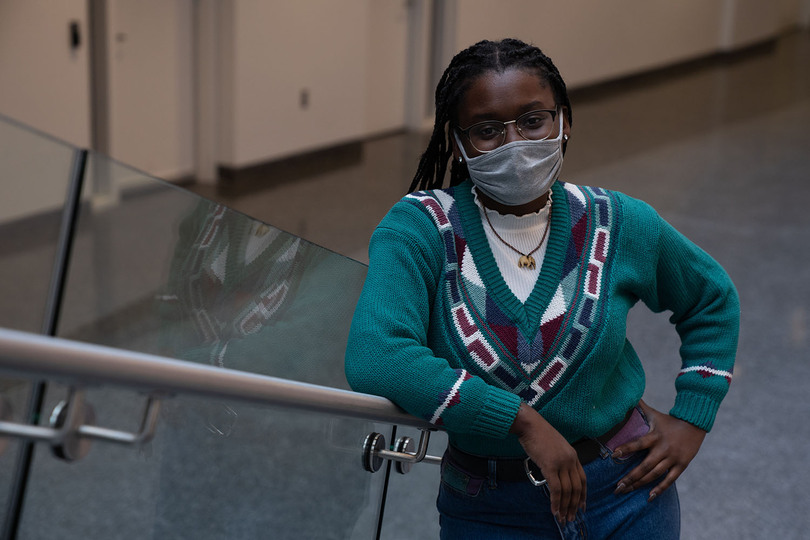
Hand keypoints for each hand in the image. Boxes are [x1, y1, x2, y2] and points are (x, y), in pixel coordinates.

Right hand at [510, 403, 586, 522]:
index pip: (583, 479)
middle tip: (571, 518)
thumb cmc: (537, 434)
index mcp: (573, 455)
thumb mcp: (554, 447)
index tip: (581, 507)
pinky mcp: (550, 466)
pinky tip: (554, 510)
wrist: (529, 424)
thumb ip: (558, 460)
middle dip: (574, 505)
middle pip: (577, 488)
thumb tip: (555, 474)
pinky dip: (556, 502)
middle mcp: (570, 460)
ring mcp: (561, 463)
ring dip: (565, 507)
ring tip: (562, 518)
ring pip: (567, 491)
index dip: (583, 495)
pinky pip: (556, 488)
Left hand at [612, 400, 705, 501]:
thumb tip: (627, 394)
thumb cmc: (669, 420)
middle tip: (617, 487)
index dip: (626, 448)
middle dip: (630, 477)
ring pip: (655, 475)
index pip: (638, 443)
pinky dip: (660, 489)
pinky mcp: (681, 465)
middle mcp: (664, 449)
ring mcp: (673, 458)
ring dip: (640, 484)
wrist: (695, 424)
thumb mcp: (653, 413)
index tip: (614, 455)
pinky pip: (670, 480)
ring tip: (626, 490)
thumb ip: (639, 406)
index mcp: (655, 436)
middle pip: (645, 466)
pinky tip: (649, 497)